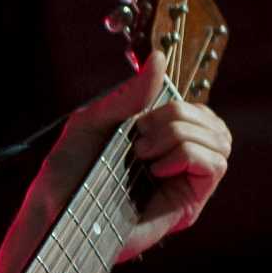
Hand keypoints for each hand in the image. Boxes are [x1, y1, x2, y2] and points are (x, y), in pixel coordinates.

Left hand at [40, 49, 231, 262]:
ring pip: (218, 138)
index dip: (172, 105)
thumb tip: (160, 58)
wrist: (53, 214)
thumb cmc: (66, 172)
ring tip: (143, 155)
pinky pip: (215, 163)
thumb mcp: (91, 122)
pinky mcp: (189, 203)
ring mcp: (185, 182)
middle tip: (137, 141)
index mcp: (158, 139)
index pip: (194, 108)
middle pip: (209, 119)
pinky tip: (156, 170)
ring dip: (179, 136)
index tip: (136, 124)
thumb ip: (127, 95)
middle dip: (174, 118)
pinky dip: (187, 155)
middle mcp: (176, 159)